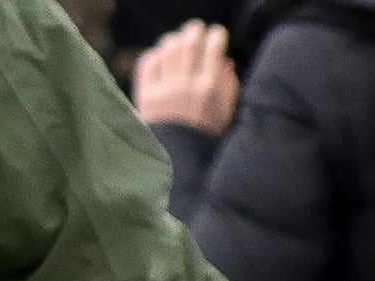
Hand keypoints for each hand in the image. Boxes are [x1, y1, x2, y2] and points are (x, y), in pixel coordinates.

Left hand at [131, 21, 237, 135]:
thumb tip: (225, 62)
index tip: (217, 33)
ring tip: (179, 39)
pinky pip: (148, 63)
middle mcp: (186, 85)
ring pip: (167, 50)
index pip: (212, 51)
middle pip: (187, 44)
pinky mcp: (146, 93)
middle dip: (193, 31)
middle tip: (196, 28)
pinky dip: (155, 55)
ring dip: (174, 40)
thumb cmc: (207, 138)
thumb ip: (228, 87)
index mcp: (209, 90)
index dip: (216, 36)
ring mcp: (164, 88)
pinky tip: (160, 56)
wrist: (180, 160)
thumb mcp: (226, 115)